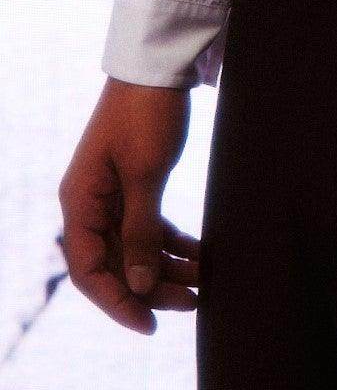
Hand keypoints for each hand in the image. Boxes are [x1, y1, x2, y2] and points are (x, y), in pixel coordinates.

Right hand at [58, 78, 200, 334]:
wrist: (159, 65)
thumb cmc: (147, 113)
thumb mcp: (146, 175)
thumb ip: (140, 233)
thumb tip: (140, 286)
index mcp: (80, 202)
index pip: (89, 272)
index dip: (117, 302)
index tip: (149, 324)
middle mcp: (91, 202)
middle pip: (115, 263)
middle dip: (152, 287)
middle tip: (192, 302)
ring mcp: (113, 193)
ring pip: (136, 247)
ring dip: (167, 267)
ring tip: (204, 282)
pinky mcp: (136, 182)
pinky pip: (150, 225)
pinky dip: (173, 242)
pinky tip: (200, 254)